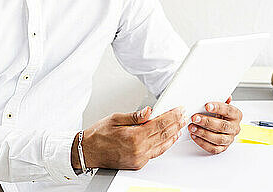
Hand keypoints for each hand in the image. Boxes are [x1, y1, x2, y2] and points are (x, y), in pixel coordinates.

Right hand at [72, 106, 187, 170]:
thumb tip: (149, 111)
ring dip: (173, 134)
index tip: (179, 110)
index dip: (172, 116)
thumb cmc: (98, 135)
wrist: (88, 152)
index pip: (159, 124)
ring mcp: (139, 158)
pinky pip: (156, 153)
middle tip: (184, 115)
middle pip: (164, 134)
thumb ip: (135, 116)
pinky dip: (165, 144)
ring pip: (163, 145)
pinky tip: (169, 139)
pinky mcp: (138, 163)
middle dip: (176, 124)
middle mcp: (138, 149)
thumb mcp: (115, 119)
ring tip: (180, 126)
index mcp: (133, 136)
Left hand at [188, 97, 241, 153]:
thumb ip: (221, 99)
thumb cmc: (220, 114)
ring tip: (192, 127)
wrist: (222, 126)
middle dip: (207, 122)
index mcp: (235, 115)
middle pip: (223, 126)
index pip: (228, 111)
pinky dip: (203, 143)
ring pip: (218, 139)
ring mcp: (229, 139)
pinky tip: (195, 136)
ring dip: (203, 133)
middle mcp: (234, 127)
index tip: (207, 105)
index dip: (218, 108)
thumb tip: (224, 94)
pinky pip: (214, 148)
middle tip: (195, 118)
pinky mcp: (223, 148)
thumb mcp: (221, 104)